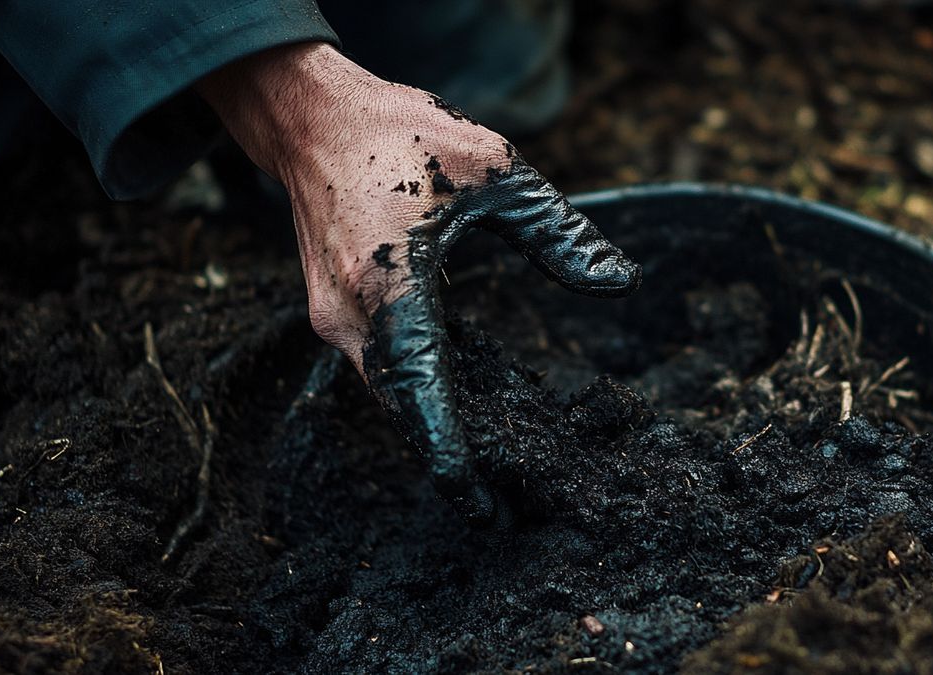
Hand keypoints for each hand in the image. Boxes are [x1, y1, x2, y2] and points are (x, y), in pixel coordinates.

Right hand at [197, 43, 640, 523]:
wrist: (312, 118)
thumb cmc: (401, 134)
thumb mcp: (496, 171)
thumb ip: (559, 233)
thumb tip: (620, 284)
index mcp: (387, 286)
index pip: (422, 394)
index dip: (451, 455)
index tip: (480, 504)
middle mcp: (350, 317)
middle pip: (404, 408)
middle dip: (448, 456)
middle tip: (500, 502)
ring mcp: (333, 319)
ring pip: (389, 393)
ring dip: (432, 426)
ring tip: (487, 460)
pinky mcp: (332, 312)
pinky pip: (380, 369)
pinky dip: (417, 392)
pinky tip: (458, 402)